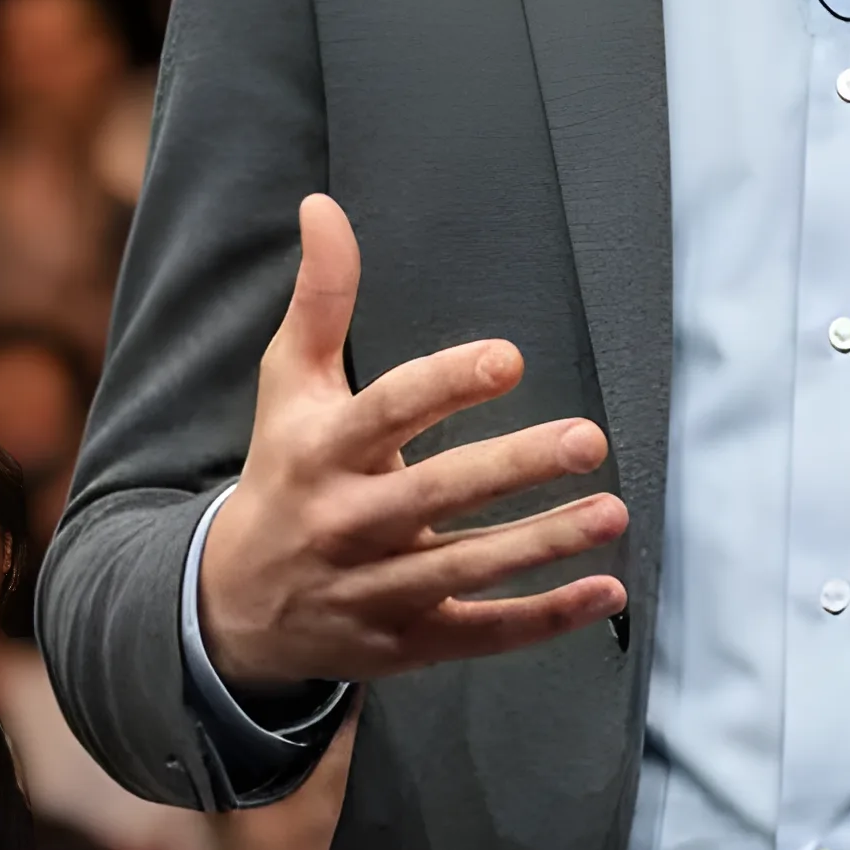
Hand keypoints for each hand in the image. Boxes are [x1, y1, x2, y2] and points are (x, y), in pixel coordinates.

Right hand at [193, 194, 628, 687]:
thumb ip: (319, 297)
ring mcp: (377, 590)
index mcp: (321, 451)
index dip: (447, 384)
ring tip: (613, 512)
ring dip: (544, 544)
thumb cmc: (284, 471)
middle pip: (436, 492)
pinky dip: (545, 620)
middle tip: (588, 438)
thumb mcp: (288, 384)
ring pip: (466, 567)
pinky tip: (604, 593)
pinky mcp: (406, 644)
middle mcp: (347, 523)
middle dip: (514, 466)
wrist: (236, 605)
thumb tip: (322, 204)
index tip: (510, 358)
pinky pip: (482, 634)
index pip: (387, 411)